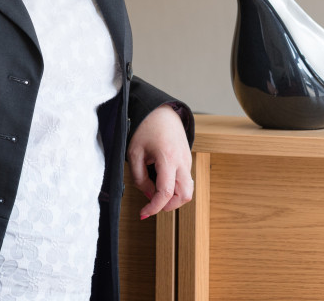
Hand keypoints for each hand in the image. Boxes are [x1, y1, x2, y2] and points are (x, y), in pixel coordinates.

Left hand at [127, 104, 192, 218]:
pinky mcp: (188, 161)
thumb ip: (140, 178)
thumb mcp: (135, 153)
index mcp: (168, 158)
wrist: (162, 111)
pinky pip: (185, 181)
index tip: (143, 213)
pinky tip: (160, 181)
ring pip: (187, 190)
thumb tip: (149, 195)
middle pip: (184, 196)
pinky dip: (175, 188)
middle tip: (152, 204)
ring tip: (155, 191)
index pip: (166, 193)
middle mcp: (183, 162)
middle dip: (168, 205)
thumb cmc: (146, 128)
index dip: (154, 207)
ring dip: (173, 197)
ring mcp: (188, 161)